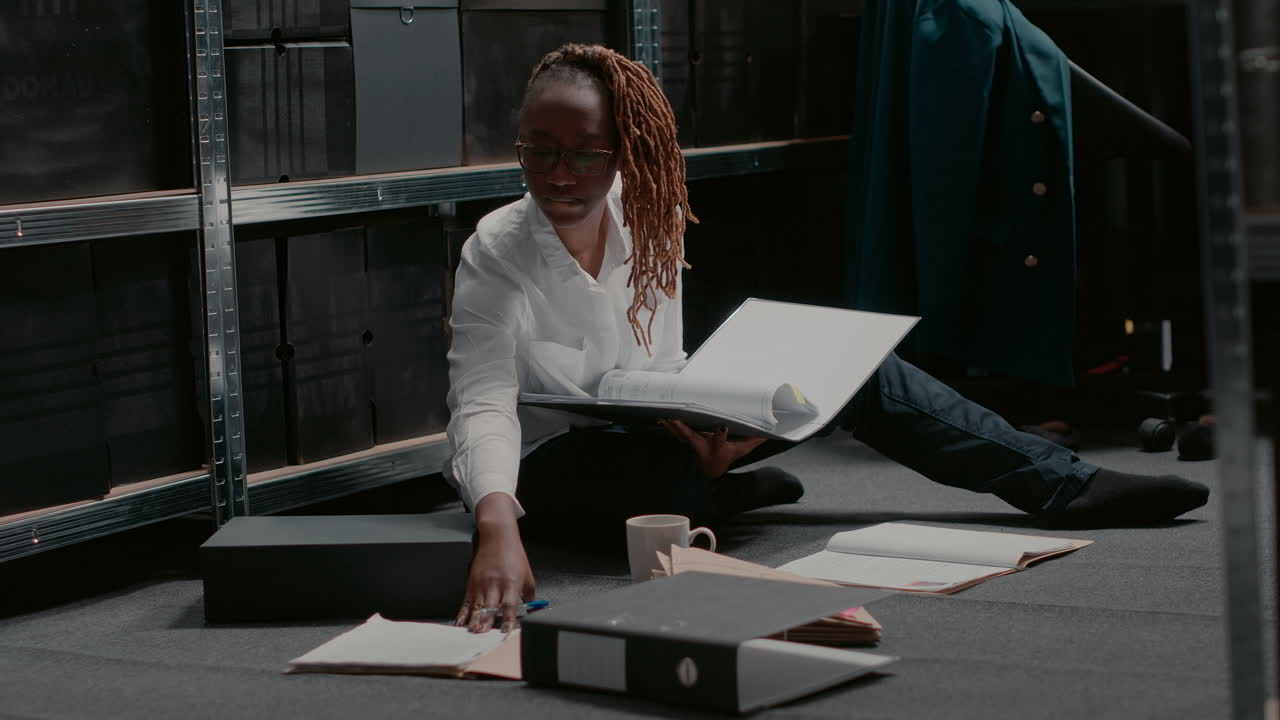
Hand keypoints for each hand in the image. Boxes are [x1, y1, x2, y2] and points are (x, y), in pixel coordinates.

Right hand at [455, 493, 535, 632]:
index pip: (509, 605)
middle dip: (486, 623)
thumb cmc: (514, 556)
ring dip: (474, 620)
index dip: (507, 619)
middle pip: (490, 607)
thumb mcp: (528, 576)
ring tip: (472, 632)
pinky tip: (460, 622)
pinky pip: (466, 601)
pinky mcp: (472, 582)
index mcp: (511, 583)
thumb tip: (531, 611)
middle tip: (483, 636)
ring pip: (477, 606)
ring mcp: (482, 584)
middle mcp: (496, 585)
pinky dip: (463, 612)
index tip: (505, 631)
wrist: (497, 538)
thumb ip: (529, 596)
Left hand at [659, 420, 767, 478]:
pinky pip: (674, 433)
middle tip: (673, 418)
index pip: (720, 441)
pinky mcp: (684, 440)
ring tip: (662, 415)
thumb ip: (754, 440)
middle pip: (691, 437)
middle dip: (683, 429)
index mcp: (717, 448)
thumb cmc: (724, 457)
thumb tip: (770, 432)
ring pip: (679, 434)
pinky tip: (660, 418)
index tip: (722, 427)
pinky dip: (667, 426)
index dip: (721, 435)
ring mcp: (691, 444)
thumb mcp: (740, 450)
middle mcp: (702, 447)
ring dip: (670, 426)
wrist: (709, 470)